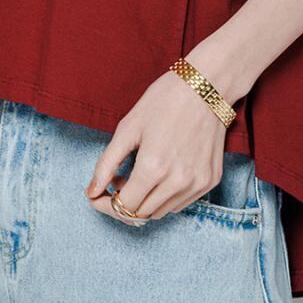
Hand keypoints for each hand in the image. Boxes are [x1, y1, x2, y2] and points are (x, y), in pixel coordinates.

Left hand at [85, 56, 246, 225]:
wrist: (206, 87)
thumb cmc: (164, 101)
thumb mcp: (127, 128)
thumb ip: (107, 163)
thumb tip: (92, 191)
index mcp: (153, 168)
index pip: (123, 207)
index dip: (105, 205)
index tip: (97, 196)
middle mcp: (177, 182)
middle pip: (141, 215)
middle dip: (122, 203)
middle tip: (117, 180)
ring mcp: (197, 184)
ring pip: (161, 212)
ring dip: (144, 201)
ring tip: (138, 174)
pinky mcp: (210, 181)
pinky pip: (181, 203)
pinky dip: (165, 197)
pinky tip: (161, 173)